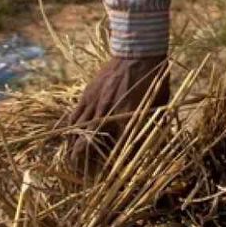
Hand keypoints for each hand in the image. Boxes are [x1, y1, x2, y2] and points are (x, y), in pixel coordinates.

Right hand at [63, 55, 169, 175]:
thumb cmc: (154, 78)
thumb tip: (154, 142)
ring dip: (72, 146)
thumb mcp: (159, 104)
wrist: (138, 52)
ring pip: (76, 130)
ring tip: (70, 159)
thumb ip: (154, 124)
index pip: (117, 148)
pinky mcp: (87, 94)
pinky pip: (73, 115)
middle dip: (82, 160)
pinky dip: (68, 127)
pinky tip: (65, 136)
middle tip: (79, 172)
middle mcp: (107, 113)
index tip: (108, 174)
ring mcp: (94, 103)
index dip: (111, 163)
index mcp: (128, 118)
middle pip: (88, 143)